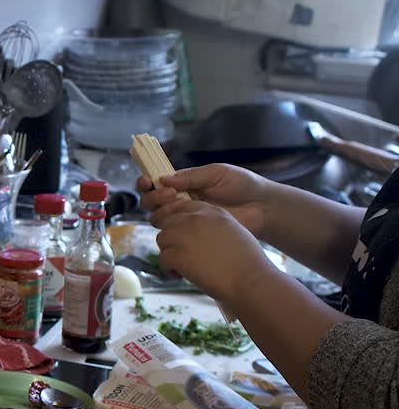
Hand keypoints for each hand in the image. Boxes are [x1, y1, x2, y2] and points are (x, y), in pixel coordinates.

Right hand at [136, 163, 271, 239]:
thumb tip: (163, 179)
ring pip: (157, 218)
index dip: (147, 182)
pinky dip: (170, 227)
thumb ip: (190, 176)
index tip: (148, 181)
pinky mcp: (193, 234)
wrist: (262, 207)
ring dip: (160, 210)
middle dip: (153, 196)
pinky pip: (173, 233)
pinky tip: (181, 220)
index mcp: (185, 184)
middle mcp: (181, 202)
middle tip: (170, 194)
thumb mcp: (217, 173)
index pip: (157, 183)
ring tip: (178, 204)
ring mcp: (186, 219)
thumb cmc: (243, 185)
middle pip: (151, 202)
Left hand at [151, 199, 278, 304]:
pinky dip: (168, 269)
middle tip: (180, 253)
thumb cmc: (247, 262)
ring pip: (162, 239)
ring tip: (182, 267)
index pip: (183, 208)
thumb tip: (197, 235)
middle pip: (167, 221)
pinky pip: (162, 259)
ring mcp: (184, 235)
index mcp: (212, 212)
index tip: (181, 236)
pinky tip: (181, 276)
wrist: (249, 279)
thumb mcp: (233, 232)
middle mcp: (195, 219)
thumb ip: (212, 227)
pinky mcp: (177, 254)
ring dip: (169, 253)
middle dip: (171, 237)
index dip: (178, 222)